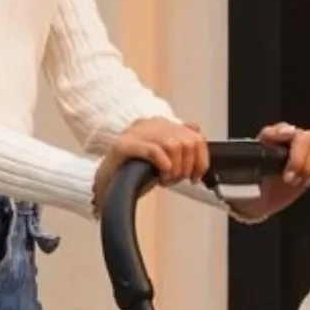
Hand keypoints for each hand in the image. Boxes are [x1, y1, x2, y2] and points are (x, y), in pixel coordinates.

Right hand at [92, 117, 209, 215]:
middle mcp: (148, 125)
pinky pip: (154, 151)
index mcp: (159, 125)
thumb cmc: (136, 172)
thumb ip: (180, 145)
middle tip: (177, 179)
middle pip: (186, 141)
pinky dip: (164, 166)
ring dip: (175, 168)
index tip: (196, 176)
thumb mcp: (164, 158)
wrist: (108, 184)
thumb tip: (197, 130)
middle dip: (187, 166)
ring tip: (166, 179)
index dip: (201, 159)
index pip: (194, 136)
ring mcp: (134, 134)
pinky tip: (160, 176)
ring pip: (172, 144)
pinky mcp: (123, 146)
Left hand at [229, 123, 309, 221]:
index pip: (298, 134)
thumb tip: (289, 129)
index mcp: (282, 134)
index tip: (289, 175)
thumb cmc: (257, 179)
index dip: (297, 156)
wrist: (263, 196)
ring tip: (309, 179)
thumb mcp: (252, 159)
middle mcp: (299, 138)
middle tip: (293, 181)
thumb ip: (268, 140)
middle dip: (306, 166)